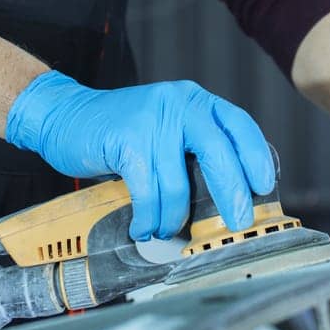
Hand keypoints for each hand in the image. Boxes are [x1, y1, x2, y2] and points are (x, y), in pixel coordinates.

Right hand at [6, 70, 275, 241]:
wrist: (65, 116)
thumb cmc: (120, 129)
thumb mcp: (165, 126)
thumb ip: (193, 147)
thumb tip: (229, 193)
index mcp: (194, 101)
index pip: (238, 124)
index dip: (256, 155)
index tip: (264, 185)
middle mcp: (178, 105)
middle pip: (218, 152)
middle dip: (231, 193)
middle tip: (237, 221)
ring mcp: (152, 120)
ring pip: (177, 183)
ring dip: (172, 217)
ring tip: (162, 229)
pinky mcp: (126, 140)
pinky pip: (147, 191)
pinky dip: (147, 216)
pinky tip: (141, 226)